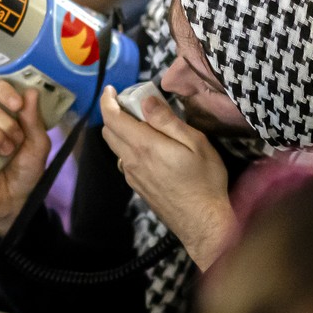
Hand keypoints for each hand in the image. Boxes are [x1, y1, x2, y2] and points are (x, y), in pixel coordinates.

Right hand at [0, 77, 50, 236]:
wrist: (14, 201)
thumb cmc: (25, 172)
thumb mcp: (38, 146)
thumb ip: (34, 121)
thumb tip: (31, 92)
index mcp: (3, 113)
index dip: (3, 90)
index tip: (17, 104)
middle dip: (5, 122)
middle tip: (16, 142)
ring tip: (6, 152)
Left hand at [99, 85, 235, 269]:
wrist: (203, 223)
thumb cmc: (205, 181)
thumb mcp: (195, 144)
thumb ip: (168, 121)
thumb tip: (147, 101)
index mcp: (144, 146)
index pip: (112, 118)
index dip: (107, 100)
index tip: (110, 89)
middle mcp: (131, 161)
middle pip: (109, 131)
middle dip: (114, 113)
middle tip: (133, 103)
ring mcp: (132, 176)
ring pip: (116, 147)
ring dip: (121, 131)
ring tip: (143, 124)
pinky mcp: (137, 187)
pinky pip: (125, 161)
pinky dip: (129, 147)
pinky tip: (149, 148)